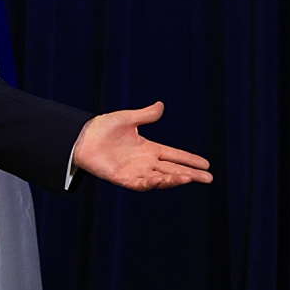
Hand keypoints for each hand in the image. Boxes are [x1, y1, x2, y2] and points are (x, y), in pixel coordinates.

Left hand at [72, 101, 211, 190]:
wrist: (81, 137)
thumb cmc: (101, 128)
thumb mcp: (128, 119)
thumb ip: (145, 115)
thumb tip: (160, 105)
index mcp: (148, 148)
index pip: (174, 155)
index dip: (189, 159)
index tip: (206, 164)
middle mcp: (144, 162)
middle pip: (172, 169)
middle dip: (190, 174)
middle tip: (209, 178)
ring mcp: (134, 171)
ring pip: (159, 178)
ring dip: (174, 179)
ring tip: (190, 178)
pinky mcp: (122, 178)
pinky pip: (140, 184)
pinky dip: (151, 183)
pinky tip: (162, 181)